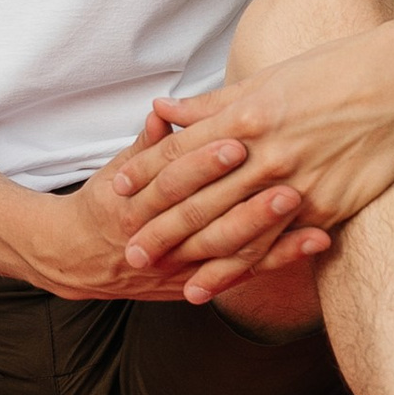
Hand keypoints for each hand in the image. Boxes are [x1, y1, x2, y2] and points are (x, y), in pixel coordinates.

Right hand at [0, 142, 327, 305]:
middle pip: (202, 220)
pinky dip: (281, 258)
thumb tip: (164, 110)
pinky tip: (315, 240)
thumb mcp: (118, 171)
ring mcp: (178, 268)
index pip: (171, 181)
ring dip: (269, 230)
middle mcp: (154, 242)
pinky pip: (244, 273)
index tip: (236, 140)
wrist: (78, 261)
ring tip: (303, 204)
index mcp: (132, 205)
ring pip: (227, 251)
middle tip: (283, 177)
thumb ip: (147, 144)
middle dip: (242, 201)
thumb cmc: (108, 203)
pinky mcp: (200, 285)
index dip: (202, 163)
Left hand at [106, 19, 393, 299]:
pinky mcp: (329, 206)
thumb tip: (165, 110)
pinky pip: (277, 244)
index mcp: (249, 114)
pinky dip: (244, 267)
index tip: (117, 191)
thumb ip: (214, 104)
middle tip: (126, 250)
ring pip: (234, 229)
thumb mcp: (269, 78)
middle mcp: (268, 152)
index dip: (147, 172)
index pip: (183, 149)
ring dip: (194, 257)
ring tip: (163, 276)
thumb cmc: (337, 70)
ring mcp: (299, 182)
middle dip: (159, 226)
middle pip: (200, 197)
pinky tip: (218, 283)